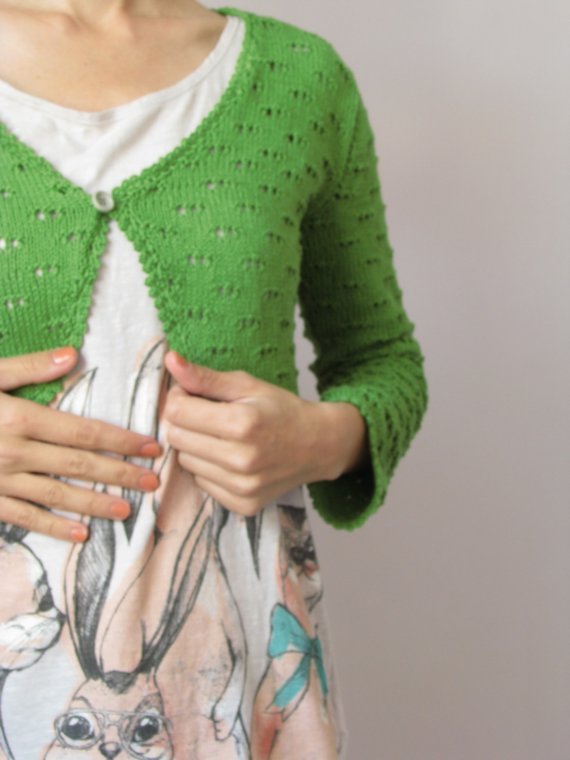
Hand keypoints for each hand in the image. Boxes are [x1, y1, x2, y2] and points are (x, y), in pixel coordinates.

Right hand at [0, 347, 160, 542]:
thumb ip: (28, 368)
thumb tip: (72, 355)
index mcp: (21, 418)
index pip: (85, 431)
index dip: (122, 440)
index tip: (151, 446)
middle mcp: (16, 452)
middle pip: (80, 465)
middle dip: (120, 474)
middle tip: (154, 482)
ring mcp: (0, 480)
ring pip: (58, 495)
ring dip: (95, 504)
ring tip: (127, 510)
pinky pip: (24, 516)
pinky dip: (53, 527)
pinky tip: (79, 535)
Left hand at [163, 351, 368, 516]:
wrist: (319, 445)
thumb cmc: (281, 410)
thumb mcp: (247, 385)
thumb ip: (205, 377)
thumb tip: (171, 360)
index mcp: (242, 423)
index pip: (177, 412)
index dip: (179, 398)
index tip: (192, 395)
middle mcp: (241, 459)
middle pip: (177, 438)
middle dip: (185, 422)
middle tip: (207, 415)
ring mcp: (242, 486)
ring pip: (185, 462)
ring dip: (195, 447)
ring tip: (221, 437)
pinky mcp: (243, 504)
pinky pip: (202, 484)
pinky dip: (208, 469)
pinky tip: (229, 458)